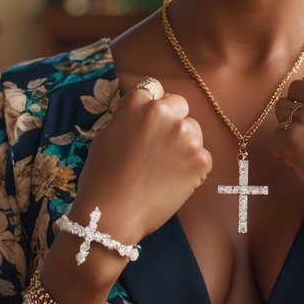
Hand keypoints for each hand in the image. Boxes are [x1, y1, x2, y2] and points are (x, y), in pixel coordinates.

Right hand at [70, 77, 212, 245]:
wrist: (110, 215)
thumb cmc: (101, 178)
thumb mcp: (105, 135)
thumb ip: (127, 117)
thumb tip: (142, 114)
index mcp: (137, 103)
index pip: (155, 89)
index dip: (154, 105)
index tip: (151, 122)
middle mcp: (163, 112)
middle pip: (180, 104)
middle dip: (173, 120)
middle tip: (160, 147)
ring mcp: (184, 135)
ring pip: (193, 130)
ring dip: (184, 143)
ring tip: (164, 169)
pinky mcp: (200, 159)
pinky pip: (202, 157)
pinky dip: (193, 168)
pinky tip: (173, 182)